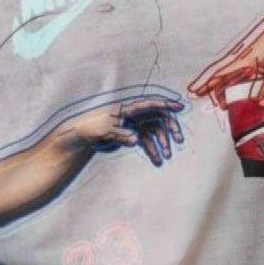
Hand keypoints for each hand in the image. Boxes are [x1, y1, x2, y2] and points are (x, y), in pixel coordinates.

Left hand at [64, 94, 185, 165]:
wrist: (83, 134)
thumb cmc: (93, 127)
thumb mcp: (105, 130)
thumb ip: (121, 134)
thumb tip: (136, 140)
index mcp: (128, 108)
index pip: (150, 104)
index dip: (166, 105)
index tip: (179, 107)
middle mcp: (135, 115)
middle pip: (158, 118)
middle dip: (170, 129)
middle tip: (178, 140)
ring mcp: (135, 124)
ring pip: (154, 132)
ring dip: (162, 144)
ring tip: (166, 157)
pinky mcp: (133, 134)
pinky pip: (147, 141)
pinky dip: (152, 150)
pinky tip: (157, 161)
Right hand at [187, 14, 263, 111]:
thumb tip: (261, 104)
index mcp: (242, 58)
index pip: (218, 73)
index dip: (204, 83)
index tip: (192, 91)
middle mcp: (240, 57)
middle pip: (219, 74)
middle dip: (209, 87)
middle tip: (203, 99)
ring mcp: (245, 55)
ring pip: (227, 72)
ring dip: (221, 86)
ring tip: (221, 101)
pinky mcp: (252, 55)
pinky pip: (237, 69)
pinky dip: (231, 80)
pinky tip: (231, 85)